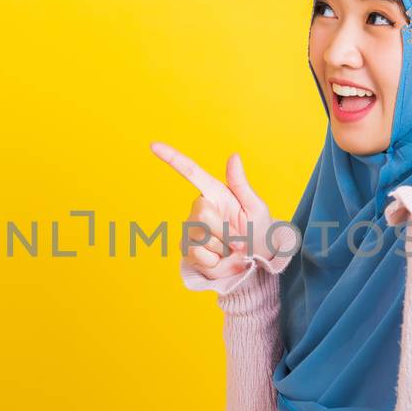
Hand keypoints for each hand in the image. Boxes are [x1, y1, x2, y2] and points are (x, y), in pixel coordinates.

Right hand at [150, 141, 294, 280]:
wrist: (254, 265)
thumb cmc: (258, 233)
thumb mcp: (256, 208)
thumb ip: (241, 184)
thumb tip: (233, 155)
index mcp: (215, 193)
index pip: (190, 172)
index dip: (172, 158)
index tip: (153, 145)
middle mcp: (200, 208)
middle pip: (202, 214)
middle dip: (224, 230)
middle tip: (237, 239)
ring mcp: (191, 229)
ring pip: (200, 235)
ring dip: (222, 246)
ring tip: (229, 248)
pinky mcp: (187, 249)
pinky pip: (197, 253)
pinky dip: (214, 259)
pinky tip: (219, 258)